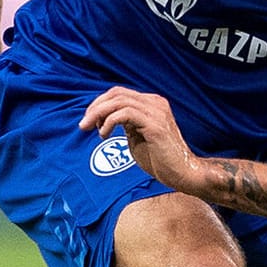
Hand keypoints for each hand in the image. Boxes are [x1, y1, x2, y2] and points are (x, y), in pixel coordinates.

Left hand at [79, 87, 208, 192]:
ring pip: (119, 101)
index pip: (119, 93)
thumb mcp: (137, 135)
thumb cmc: (160, 159)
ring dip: (98, 114)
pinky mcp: (155, 125)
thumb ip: (126, 122)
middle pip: (117, 93)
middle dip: (95, 107)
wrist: (182, 173)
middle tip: (84, 124)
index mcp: (153, 103)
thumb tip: (105, 116)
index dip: (100, 104)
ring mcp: (157, 112)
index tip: (89, 121)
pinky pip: (125, 113)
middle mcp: (156, 103)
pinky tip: (104, 134)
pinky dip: (109, 122)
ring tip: (91, 129)